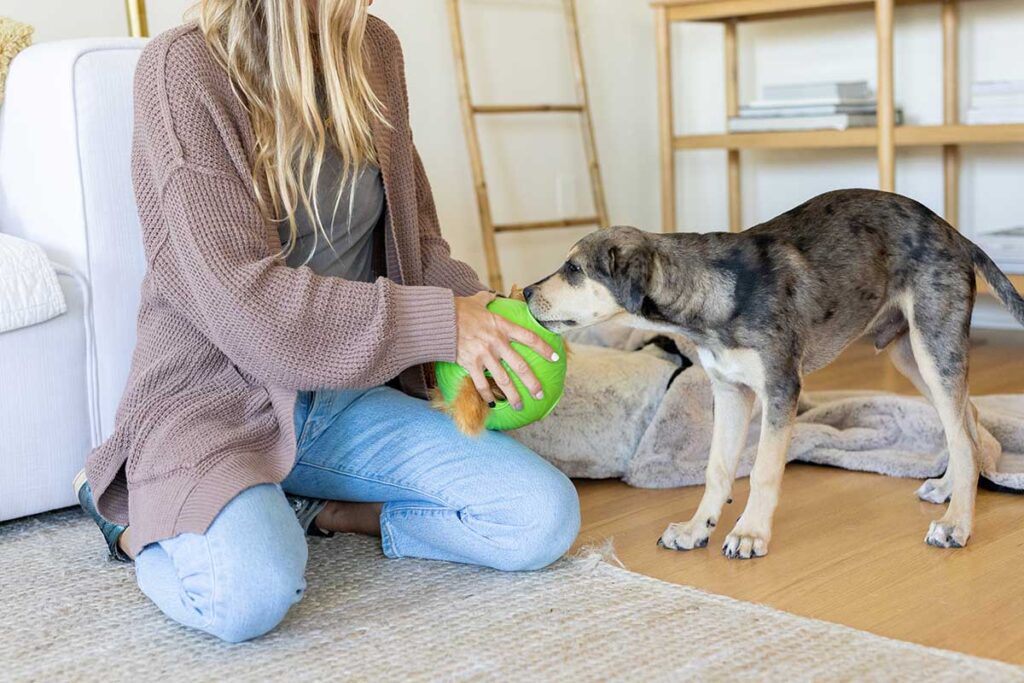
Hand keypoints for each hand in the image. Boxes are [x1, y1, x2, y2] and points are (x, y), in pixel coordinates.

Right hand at [454, 291, 557, 409]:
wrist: (440, 319)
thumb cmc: (458, 309)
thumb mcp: (477, 301)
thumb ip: (486, 299)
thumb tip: (490, 294)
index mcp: (502, 326)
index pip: (529, 338)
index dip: (544, 349)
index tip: (556, 358)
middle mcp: (497, 342)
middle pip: (520, 366)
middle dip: (532, 383)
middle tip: (540, 395)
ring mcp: (484, 355)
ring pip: (503, 380)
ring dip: (513, 395)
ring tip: (520, 406)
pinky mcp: (471, 364)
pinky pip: (482, 384)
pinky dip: (487, 395)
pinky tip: (492, 404)